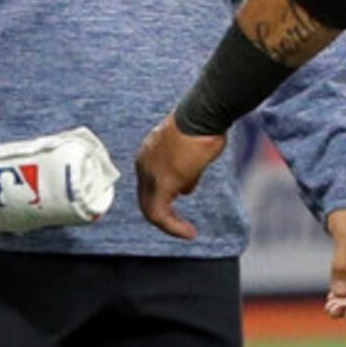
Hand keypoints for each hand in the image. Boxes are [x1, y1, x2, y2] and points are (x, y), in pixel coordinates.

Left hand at [134, 116, 225, 238]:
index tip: (176, 209)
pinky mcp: (162, 183)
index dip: (163, 200)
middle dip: (163, 217)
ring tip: (186, 231)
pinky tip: (187, 232)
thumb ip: (185, 171)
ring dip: (170, 224)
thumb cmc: (201, 126)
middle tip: (179, 228)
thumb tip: (186, 188)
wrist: (202, 114)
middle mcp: (144, 165)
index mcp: (148, 155)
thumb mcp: (191, 150)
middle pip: (146, 200)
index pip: (149, 185)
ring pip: (151, 210)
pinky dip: (173, 227)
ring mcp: (150, 174)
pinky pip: (160, 214)